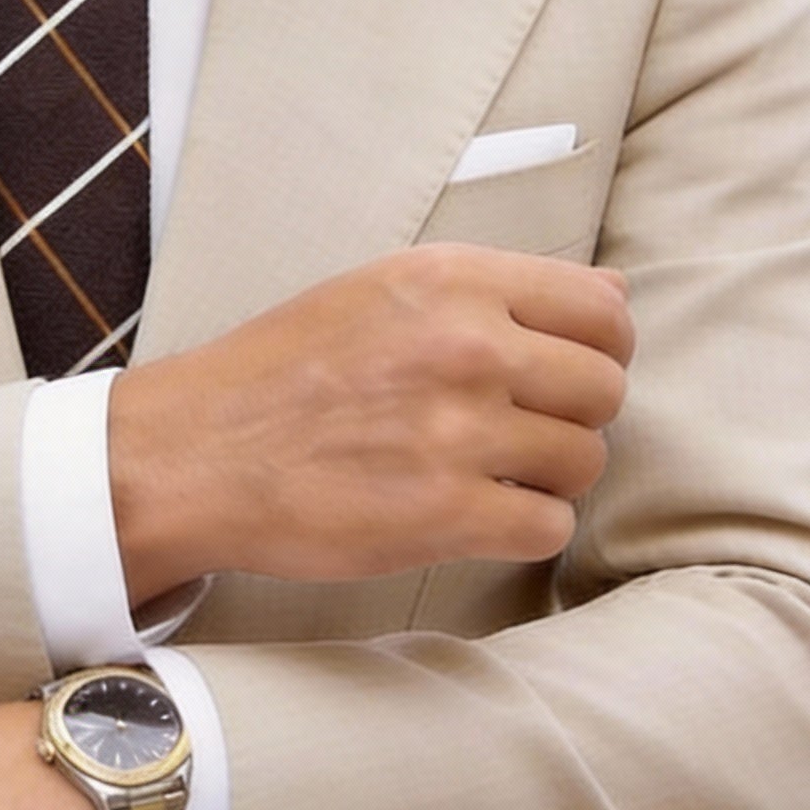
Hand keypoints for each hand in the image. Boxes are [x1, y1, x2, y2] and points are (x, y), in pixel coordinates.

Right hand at [109, 244, 632, 602]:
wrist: (193, 454)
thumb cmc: (278, 374)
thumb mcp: (379, 292)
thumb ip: (493, 291)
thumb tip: (616, 293)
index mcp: (451, 280)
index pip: (603, 309)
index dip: (600, 348)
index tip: (564, 373)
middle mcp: (466, 346)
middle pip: (603, 388)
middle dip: (573, 416)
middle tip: (517, 432)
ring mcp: (459, 431)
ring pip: (585, 460)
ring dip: (548, 477)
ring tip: (488, 475)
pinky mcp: (447, 514)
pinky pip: (549, 526)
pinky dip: (523, 529)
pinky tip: (476, 517)